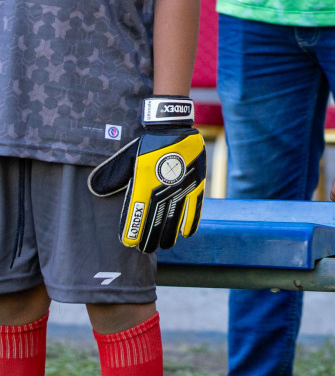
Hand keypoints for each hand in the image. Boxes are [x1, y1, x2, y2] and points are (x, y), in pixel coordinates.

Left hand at [87, 96, 207, 252]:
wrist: (173, 125)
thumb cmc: (148, 142)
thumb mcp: (128, 157)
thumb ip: (113, 175)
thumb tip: (96, 190)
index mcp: (144, 183)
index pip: (138, 213)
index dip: (133, 229)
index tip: (129, 242)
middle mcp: (164, 188)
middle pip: (157, 220)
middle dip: (150, 238)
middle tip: (145, 250)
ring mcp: (182, 187)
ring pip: (176, 217)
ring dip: (169, 234)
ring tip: (163, 245)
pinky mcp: (197, 182)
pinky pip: (196, 206)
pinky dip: (191, 221)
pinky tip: (186, 234)